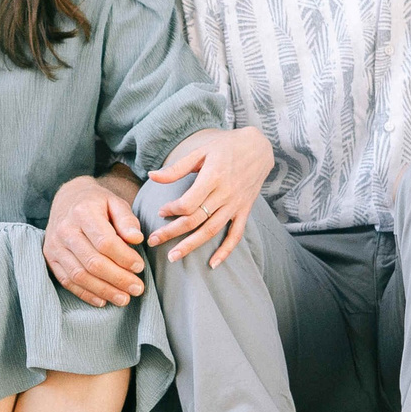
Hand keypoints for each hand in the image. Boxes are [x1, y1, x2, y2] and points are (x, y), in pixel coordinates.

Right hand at [44, 175, 146, 305]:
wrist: (68, 199)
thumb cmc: (97, 203)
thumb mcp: (115, 202)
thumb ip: (127, 220)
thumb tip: (136, 239)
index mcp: (83, 212)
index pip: (105, 242)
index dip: (124, 258)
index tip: (139, 267)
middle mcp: (65, 229)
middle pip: (93, 262)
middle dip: (118, 279)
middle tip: (137, 288)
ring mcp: (55, 245)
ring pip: (80, 275)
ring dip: (104, 291)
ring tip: (124, 299)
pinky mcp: (50, 258)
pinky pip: (67, 281)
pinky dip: (86, 294)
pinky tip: (103, 301)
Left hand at [145, 127, 272, 266]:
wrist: (259, 148)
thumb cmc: (226, 147)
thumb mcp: (201, 151)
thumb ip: (177, 168)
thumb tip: (152, 176)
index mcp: (213, 176)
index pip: (189, 203)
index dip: (172, 210)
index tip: (161, 212)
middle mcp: (225, 193)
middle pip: (196, 219)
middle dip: (172, 232)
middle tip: (152, 241)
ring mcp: (236, 204)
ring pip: (211, 230)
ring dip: (191, 246)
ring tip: (173, 257)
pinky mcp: (244, 211)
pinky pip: (236, 235)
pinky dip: (226, 251)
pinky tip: (212, 264)